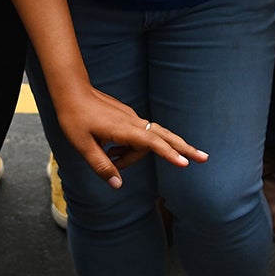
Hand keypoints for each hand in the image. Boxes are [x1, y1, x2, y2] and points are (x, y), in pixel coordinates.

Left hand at [52, 82, 207, 185]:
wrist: (70, 90)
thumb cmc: (74, 118)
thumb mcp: (83, 146)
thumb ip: (101, 166)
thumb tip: (118, 185)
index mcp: (124, 129)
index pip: (153, 143)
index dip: (169, 154)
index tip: (185, 163)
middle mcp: (133, 122)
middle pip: (165, 136)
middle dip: (184, 148)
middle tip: (204, 158)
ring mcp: (131, 118)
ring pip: (148, 139)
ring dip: (137, 155)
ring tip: (114, 159)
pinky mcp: (127, 118)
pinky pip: (138, 136)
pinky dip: (132, 148)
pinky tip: (113, 152)